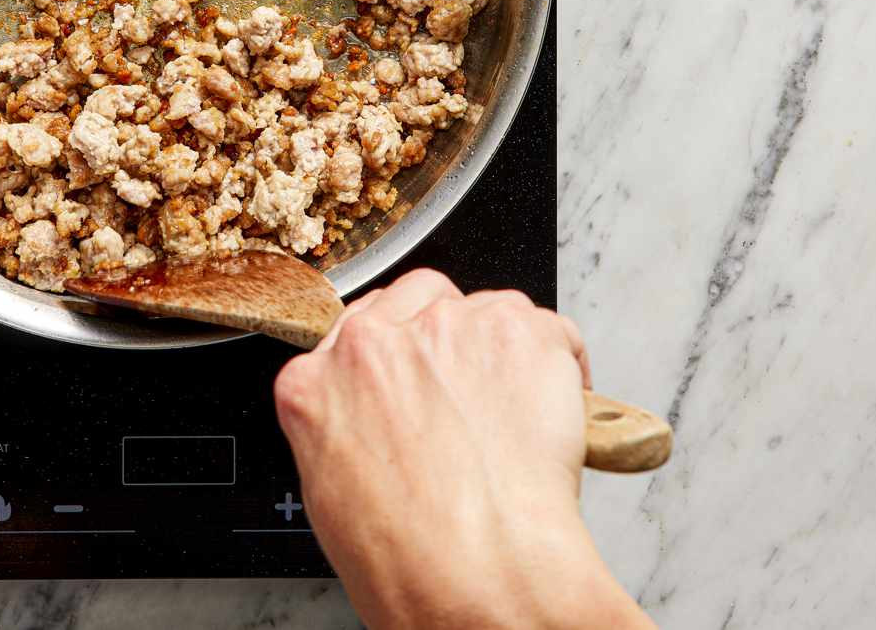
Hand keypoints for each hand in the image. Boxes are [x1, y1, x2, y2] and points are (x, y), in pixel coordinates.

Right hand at [274, 269, 651, 629]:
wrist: (478, 575)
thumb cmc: (411, 561)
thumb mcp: (329, 494)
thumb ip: (342, 428)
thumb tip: (375, 425)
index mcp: (315, 382)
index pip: (354, 332)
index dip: (396, 356)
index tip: (416, 379)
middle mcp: (373, 343)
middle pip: (417, 299)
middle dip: (445, 338)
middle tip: (470, 394)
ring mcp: (443, 331)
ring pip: (482, 309)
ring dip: (501, 350)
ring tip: (517, 413)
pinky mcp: (513, 332)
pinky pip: (547, 327)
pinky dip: (560, 362)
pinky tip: (558, 407)